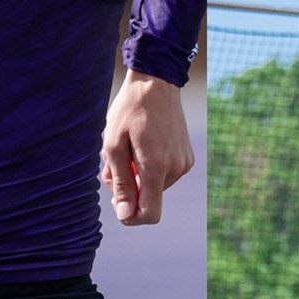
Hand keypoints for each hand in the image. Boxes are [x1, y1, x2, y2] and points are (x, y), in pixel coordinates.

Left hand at [100, 71, 192, 225]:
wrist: (156, 83)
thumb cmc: (130, 110)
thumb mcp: (114, 144)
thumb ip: (120, 182)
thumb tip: (125, 215)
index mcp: (157, 167)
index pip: (149, 214)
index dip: (130, 215)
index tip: (116, 201)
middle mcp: (176, 169)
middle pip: (148, 198)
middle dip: (128, 186)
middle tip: (112, 159)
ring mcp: (184, 163)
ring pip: (154, 185)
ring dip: (136, 174)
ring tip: (126, 146)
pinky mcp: (187, 157)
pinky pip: (163, 174)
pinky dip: (148, 166)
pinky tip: (140, 143)